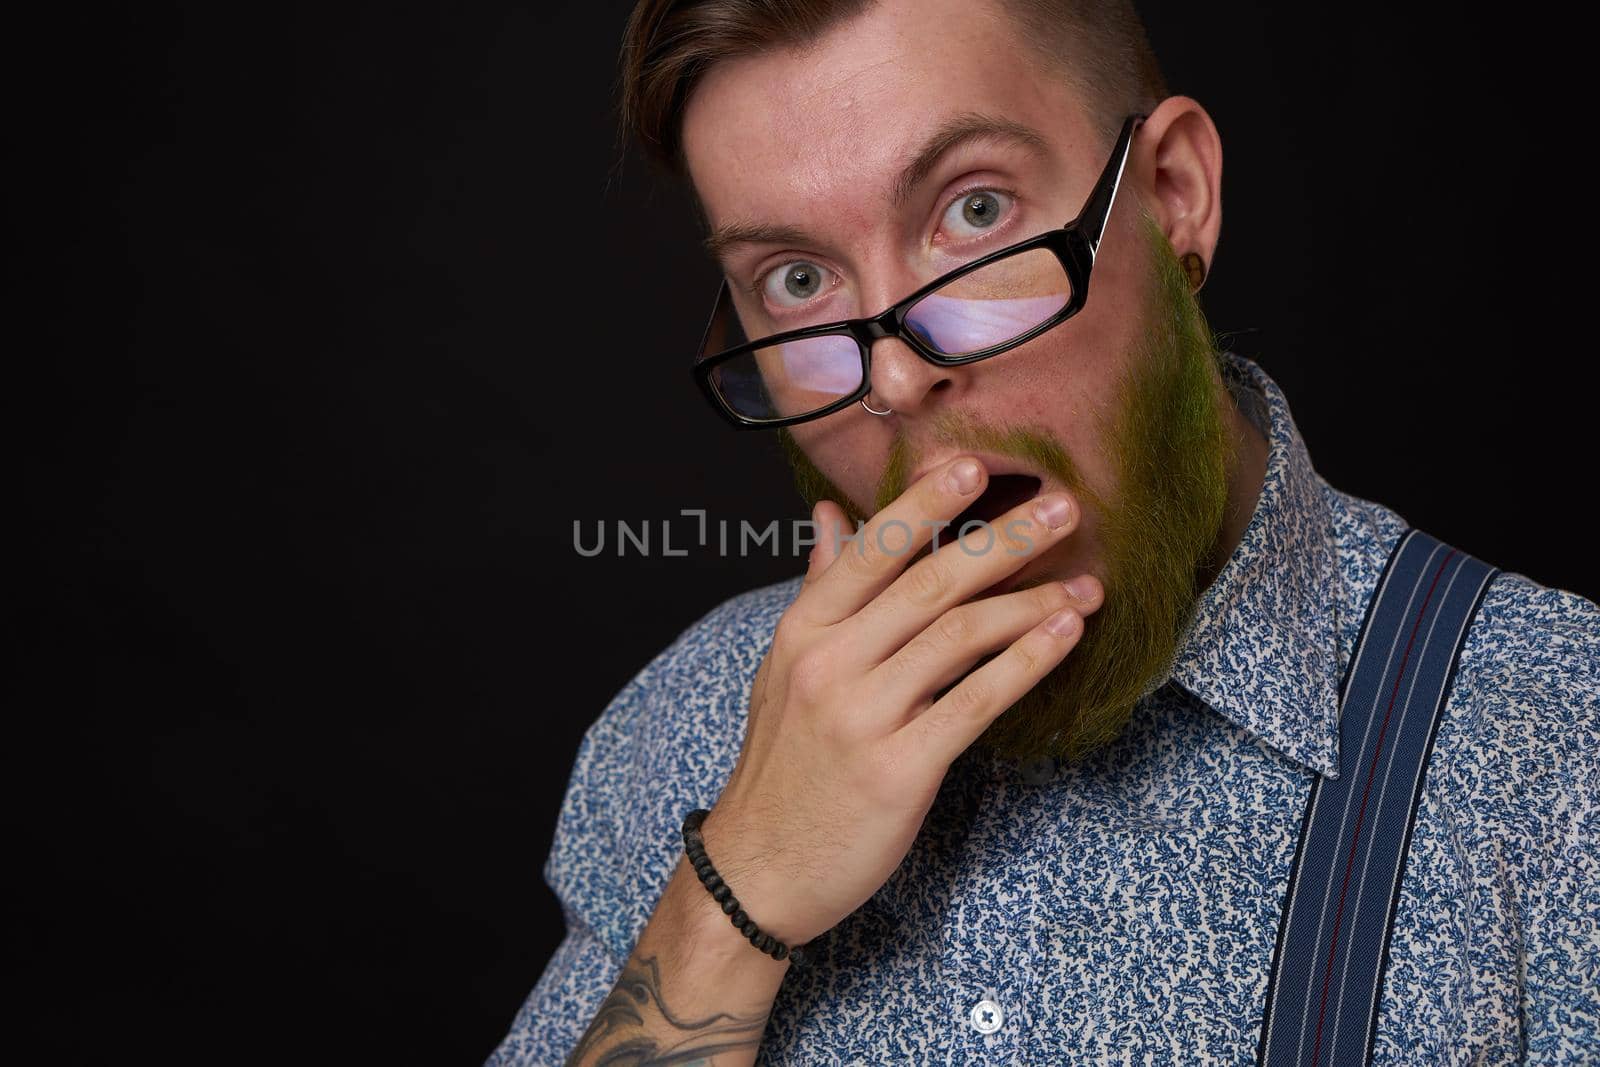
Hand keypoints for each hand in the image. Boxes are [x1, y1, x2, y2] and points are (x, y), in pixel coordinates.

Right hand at [698, 456, 1101, 947]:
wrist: (759, 867)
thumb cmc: (782, 765)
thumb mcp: (784, 669)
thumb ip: (819, 591)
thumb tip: (830, 516)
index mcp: (803, 631)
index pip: (872, 550)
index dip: (925, 503)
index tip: (978, 466)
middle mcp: (831, 663)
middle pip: (929, 583)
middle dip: (1004, 539)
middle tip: (1064, 508)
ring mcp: (863, 716)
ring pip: (959, 637)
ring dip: (1031, 603)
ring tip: (1085, 586)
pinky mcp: (899, 769)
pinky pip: (974, 703)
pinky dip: (1024, 665)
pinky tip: (1062, 640)